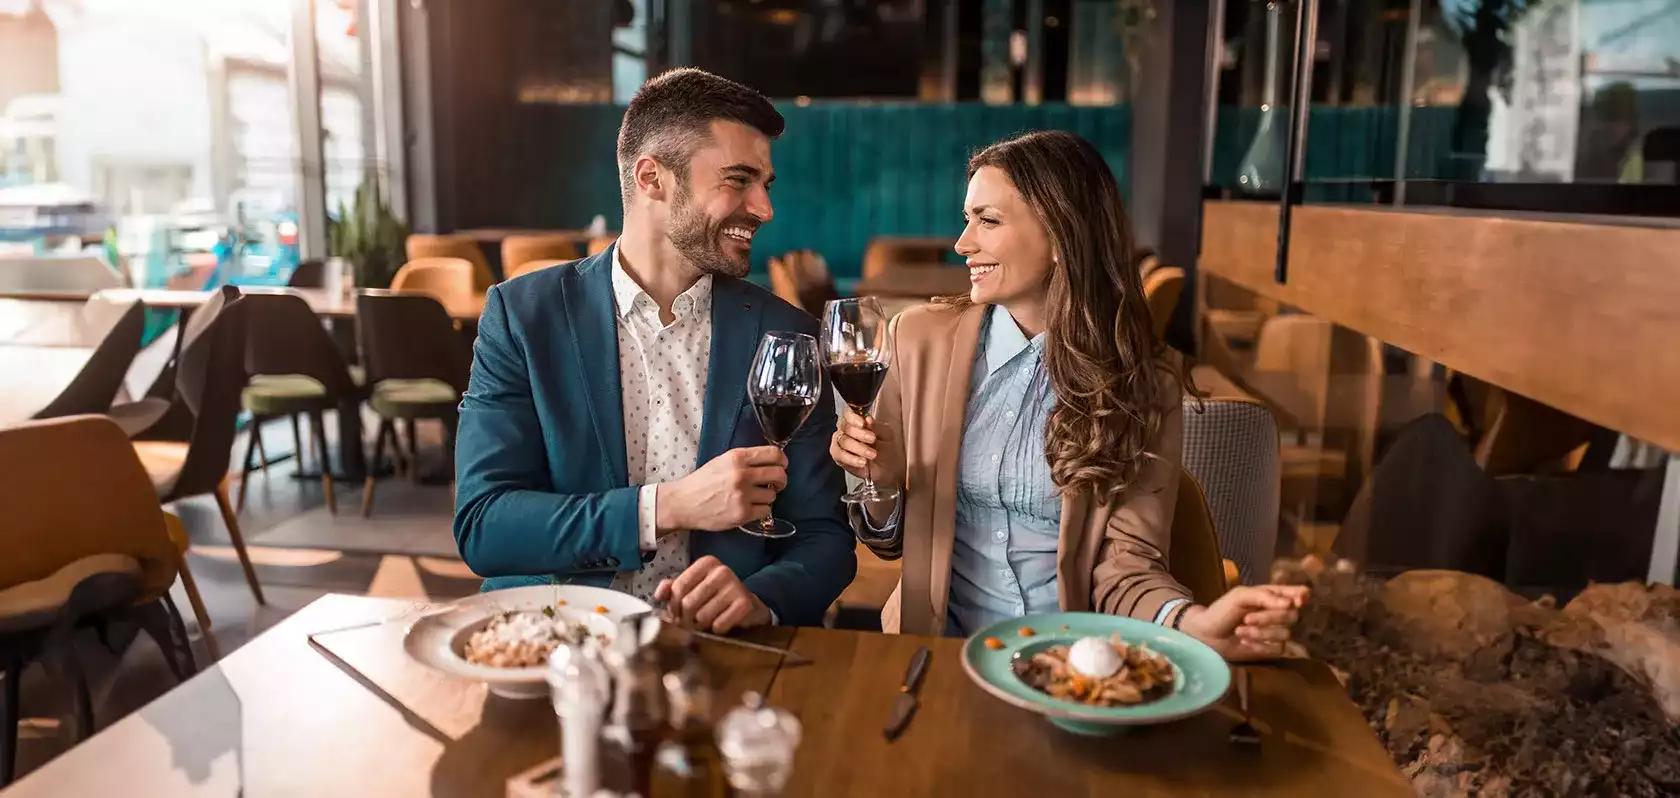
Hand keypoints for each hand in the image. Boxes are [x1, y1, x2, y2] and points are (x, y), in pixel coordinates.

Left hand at [654, 555, 770, 632]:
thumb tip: (658, 595)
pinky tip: (721, 624)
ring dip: (702, 625)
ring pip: (702, 616)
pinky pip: (719, 625)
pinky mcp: (744, 603)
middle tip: (691, 622)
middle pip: (688, 603)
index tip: (677, 613)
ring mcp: (735, 586)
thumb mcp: (694, 587)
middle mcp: (721, 570)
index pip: (678, 587)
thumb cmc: (715, 596)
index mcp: (706, 563)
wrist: (748, 606)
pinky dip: (717, 629)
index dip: (673, 606)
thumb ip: (672, 588)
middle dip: (686, 618)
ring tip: (706, 622)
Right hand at [657, 446, 786, 530]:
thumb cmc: (702, 481)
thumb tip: (771, 462)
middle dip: (781, 480)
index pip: (774, 453)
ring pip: (773, 495)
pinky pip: (766, 510)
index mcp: (737, 457)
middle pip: (779, 474)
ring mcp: (743, 495)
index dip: (783, 460)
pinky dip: (761, 510)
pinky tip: (750, 508)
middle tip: (775, 484)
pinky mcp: (742, 514)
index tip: (782, 466)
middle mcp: (742, 474)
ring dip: (768, 497)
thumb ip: (745, 460)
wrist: (683, 503)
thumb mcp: (722, 461)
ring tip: (755, 498)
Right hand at [829, 409, 895, 481]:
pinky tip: (862, 461)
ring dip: (859, 448)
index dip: (854, 417)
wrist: (887, 467)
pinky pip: (839, 455)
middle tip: (872, 439)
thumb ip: (876, 426)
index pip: (849, 413)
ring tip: (872, 454)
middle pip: (846, 427)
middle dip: (860, 434)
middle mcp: (846, 430)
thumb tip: (867, 419)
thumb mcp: (886, 434)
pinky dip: (851, 459)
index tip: (863, 423)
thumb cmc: (885, 448)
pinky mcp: (838, 457)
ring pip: (843, 441)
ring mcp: (840, 443)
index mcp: (857, 420)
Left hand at [1178, 585, 1309, 661]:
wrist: (1207, 635)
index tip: (1295, 602)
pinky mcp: (1272, 649)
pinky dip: (1260, 644)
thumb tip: (1290, 604)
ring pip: (1285, 633)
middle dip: (1269, 618)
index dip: (1301, 597)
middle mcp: (1278, 613)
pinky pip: (1278, 648)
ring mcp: (1277, 632)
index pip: (1298, 594)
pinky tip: (1245, 641)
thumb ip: (1264, 596)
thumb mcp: (1240, 596)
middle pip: (1293, 616)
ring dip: (1261, 632)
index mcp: (1273, 596)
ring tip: (1240, 630)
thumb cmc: (1222, 610)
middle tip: (1247, 618)